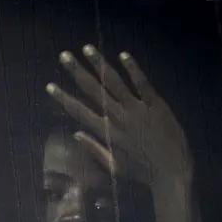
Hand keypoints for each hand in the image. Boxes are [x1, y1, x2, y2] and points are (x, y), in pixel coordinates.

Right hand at [45, 45, 193, 195]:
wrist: (172, 172)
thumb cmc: (141, 173)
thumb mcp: (114, 167)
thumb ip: (95, 149)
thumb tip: (76, 134)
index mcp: (107, 132)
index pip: (79, 111)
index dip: (63, 97)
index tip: (50, 85)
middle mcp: (118, 116)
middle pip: (94, 89)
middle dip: (77, 71)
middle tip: (64, 55)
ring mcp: (137, 108)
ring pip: (114, 81)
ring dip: (100, 63)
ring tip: (87, 48)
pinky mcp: (156, 104)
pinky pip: (142, 83)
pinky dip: (133, 68)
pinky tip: (122, 55)